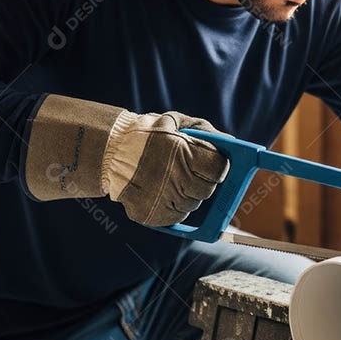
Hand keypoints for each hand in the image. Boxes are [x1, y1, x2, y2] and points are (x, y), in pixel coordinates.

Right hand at [103, 111, 229, 225]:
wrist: (109, 152)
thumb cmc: (147, 134)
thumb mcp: (177, 122)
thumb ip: (207, 132)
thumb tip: (232, 144)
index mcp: (184, 153)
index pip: (219, 169)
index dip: (217, 166)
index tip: (211, 163)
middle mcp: (175, 179)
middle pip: (208, 189)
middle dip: (203, 180)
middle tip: (187, 169)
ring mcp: (163, 200)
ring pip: (193, 204)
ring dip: (188, 193)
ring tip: (170, 177)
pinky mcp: (152, 216)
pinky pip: (177, 216)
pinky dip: (174, 206)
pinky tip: (162, 190)